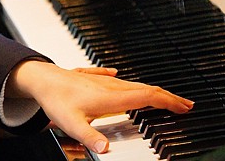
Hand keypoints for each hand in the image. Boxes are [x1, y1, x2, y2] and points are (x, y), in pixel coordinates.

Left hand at [6, 60, 193, 153]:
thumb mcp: (72, 124)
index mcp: (111, 97)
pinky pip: (111, 77)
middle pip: (145, 89)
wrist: (40, 78)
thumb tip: (106, 149)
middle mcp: (110, 86)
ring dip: (150, 89)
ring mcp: (101, 81)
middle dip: (167, 96)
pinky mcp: (91, 78)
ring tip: (162, 96)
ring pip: (132, 83)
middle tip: (185, 104)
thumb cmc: (55, 99)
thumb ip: (90, 137)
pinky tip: (117, 76)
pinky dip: (121, 80)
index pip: (147, 97)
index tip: (184, 107)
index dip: (168, 102)